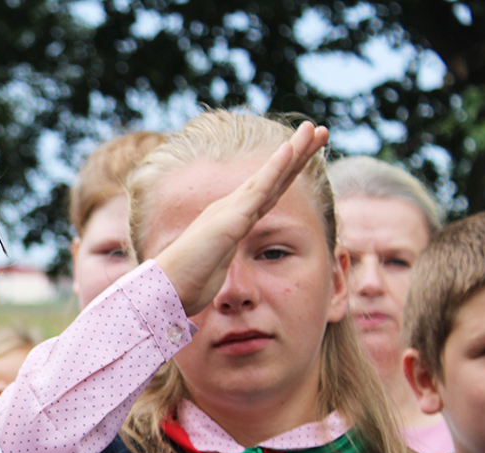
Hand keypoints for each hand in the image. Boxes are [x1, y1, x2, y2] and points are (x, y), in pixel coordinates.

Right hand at [155, 121, 328, 316]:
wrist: (164, 290)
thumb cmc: (184, 285)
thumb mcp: (214, 272)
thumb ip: (221, 264)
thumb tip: (221, 274)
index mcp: (232, 221)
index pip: (268, 192)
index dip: (289, 171)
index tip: (309, 153)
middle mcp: (231, 209)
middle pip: (274, 177)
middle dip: (299, 152)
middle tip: (320, 130)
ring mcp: (230, 211)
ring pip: (271, 176)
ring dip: (294, 151)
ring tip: (314, 129)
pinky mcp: (229, 219)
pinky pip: (258, 189)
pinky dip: (276, 168)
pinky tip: (290, 150)